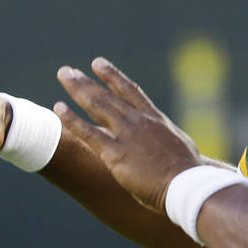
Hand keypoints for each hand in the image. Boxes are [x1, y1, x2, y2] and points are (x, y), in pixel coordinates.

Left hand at [54, 57, 203, 212]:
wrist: (186, 183)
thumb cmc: (189, 171)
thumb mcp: (182, 147)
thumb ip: (169, 140)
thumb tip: (172, 142)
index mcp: (155, 119)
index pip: (130, 91)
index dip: (113, 76)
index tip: (98, 63)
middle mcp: (138, 121)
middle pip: (107, 95)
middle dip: (86, 81)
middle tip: (68, 71)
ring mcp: (126, 135)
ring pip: (97, 106)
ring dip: (78, 89)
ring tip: (63, 76)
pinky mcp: (115, 154)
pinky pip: (88, 133)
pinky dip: (72, 120)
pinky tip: (58, 109)